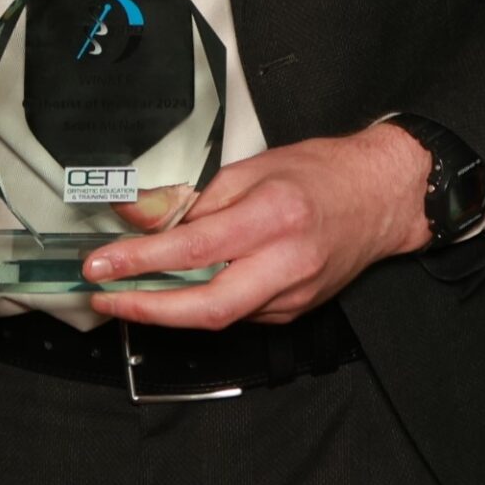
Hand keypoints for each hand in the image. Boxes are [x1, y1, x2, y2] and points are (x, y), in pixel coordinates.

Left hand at [83, 123, 433, 327]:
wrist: (381, 197)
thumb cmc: (320, 173)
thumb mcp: (251, 168)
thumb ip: (194, 198)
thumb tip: (139, 215)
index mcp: (274, 216)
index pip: (195, 248)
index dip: (141, 261)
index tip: (102, 264)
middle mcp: (287, 262)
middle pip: (208, 308)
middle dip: (148, 310)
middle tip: (106, 299)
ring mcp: (294, 294)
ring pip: (219, 316)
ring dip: (169, 310)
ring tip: (131, 292)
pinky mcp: (295, 310)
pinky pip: (239, 314)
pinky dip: (204, 305)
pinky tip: (182, 292)